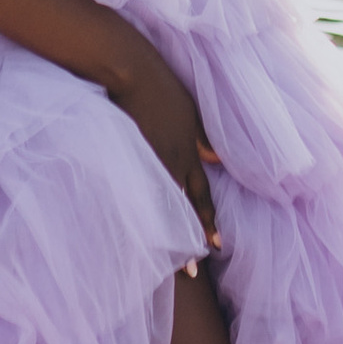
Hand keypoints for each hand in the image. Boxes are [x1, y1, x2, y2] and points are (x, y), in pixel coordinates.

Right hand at [104, 39, 224, 251]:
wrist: (129, 70)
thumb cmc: (162, 86)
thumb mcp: (192, 112)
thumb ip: (204, 138)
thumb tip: (217, 157)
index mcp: (187, 151)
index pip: (201, 195)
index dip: (208, 222)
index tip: (217, 245)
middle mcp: (170, 163)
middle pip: (182, 209)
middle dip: (188, 241)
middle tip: (194, 272)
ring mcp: (146, 163)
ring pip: (160, 208)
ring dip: (165, 238)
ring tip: (170, 267)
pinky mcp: (125, 159)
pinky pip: (134, 195)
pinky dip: (139, 218)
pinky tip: (135, 239)